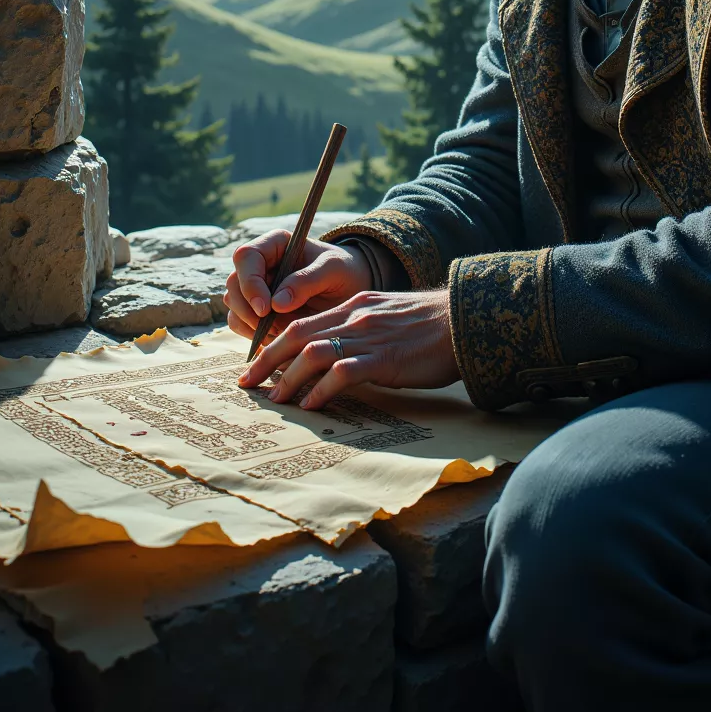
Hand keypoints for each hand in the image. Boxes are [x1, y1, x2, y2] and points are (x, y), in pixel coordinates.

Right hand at [224, 228, 371, 344]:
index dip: (250, 282)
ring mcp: (256, 288)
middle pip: (233, 283)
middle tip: (272, 327)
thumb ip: (307, 280)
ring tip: (281, 333)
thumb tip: (277, 303)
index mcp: (274, 244)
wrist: (350, 290)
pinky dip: (254, 335)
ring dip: (250, 325)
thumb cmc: (343, 271)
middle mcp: (260, 264)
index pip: (246, 256)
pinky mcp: (257, 311)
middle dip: (248, 309)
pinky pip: (241, 324)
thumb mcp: (333, 269)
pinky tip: (278, 339)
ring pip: (233, 306)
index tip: (266, 308)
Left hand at [237, 288, 458, 408]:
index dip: (273, 344)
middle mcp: (355, 317)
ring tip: (275, 400)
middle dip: (266, 360)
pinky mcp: (384, 358)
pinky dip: (322, 390)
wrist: (464, 321)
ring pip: (313, 352)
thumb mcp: (388, 317)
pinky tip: (312, 405)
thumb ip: (361, 330)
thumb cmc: (431, 327)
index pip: (302, 322)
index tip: (255, 365)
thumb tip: (337, 359)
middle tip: (246, 384)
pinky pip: (343, 372)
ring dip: (289, 377)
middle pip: (296, 335)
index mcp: (354, 306)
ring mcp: (368, 336)